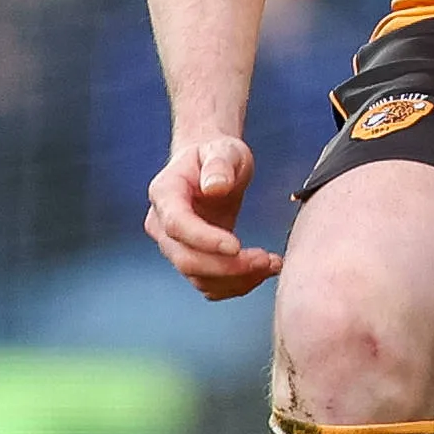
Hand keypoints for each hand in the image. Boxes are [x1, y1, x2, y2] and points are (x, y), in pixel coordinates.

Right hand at [145, 134, 283, 298]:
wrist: (212, 168)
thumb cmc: (217, 155)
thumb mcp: (224, 149)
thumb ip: (220, 165)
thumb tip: (215, 187)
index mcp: (165, 193)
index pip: (177, 225)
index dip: (205, 240)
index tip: (237, 246)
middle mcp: (161, 224)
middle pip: (186, 259)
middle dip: (227, 266)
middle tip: (265, 259)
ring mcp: (174, 246)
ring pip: (198, 277)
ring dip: (237, 279)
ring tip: (272, 264)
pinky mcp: (192, 259)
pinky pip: (209, 284)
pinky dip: (236, 284)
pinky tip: (263, 270)